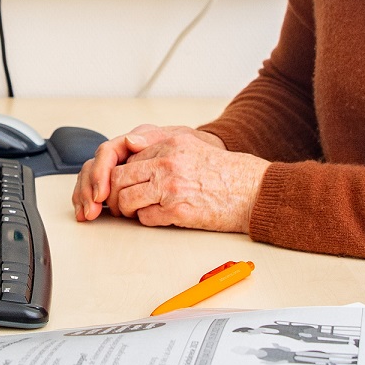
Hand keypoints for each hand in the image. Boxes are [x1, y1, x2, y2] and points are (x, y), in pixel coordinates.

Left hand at [73, 125, 221, 221]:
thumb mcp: (192, 145)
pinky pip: (145, 218)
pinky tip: (157, 216)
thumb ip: (160, 145)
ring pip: (126, 200)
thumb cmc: (224, 172)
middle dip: (113, 194)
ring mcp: (171, 187)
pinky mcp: (177, 211)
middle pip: (118, 179)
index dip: (116, 175)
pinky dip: (146, 220)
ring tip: (135, 212)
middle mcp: (167, 164)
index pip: (125, 158)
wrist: (252, 191)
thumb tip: (130, 146)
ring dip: (126, 210)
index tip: (118, 185)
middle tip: (118, 203)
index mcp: (169, 145)